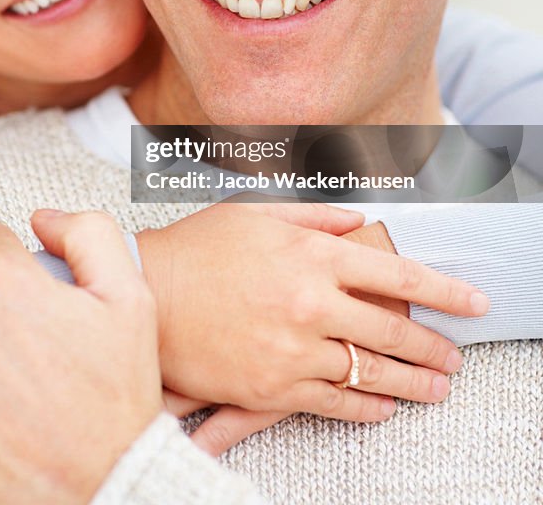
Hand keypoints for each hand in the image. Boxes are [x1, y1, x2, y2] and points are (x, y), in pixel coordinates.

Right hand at [136, 204, 488, 426]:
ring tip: (436, 388)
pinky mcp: (273, 387)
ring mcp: (293, 350)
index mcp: (311, 254)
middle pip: (392, 330)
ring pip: (370, 373)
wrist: (146, 295)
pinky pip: (335, 403)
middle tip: (455, 356)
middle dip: (434, 346)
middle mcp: (310, 303)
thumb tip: (361, 220)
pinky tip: (385, 407)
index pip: (396, 271)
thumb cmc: (199, 247)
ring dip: (412, 383)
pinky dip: (367, 407)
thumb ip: (316, 215)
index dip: (443, 289)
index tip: (474, 304)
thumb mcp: (257, 213)